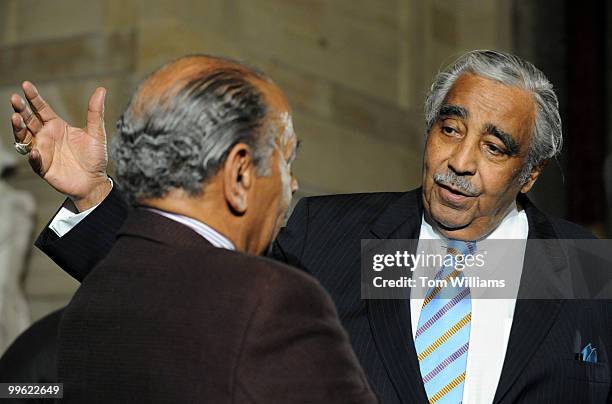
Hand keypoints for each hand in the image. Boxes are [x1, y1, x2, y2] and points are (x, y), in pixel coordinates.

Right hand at [10, 81, 111, 210]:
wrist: (95, 181)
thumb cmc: (95, 157)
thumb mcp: (96, 133)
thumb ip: (95, 112)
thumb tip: (101, 90)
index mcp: (57, 126)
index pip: (41, 109)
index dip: (33, 97)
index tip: (26, 85)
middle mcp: (46, 136)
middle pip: (29, 120)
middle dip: (21, 109)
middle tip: (15, 99)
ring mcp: (42, 151)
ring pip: (24, 138)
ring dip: (19, 128)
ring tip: (16, 118)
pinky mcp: (43, 167)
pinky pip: (34, 160)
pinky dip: (33, 156)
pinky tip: (34, 151)